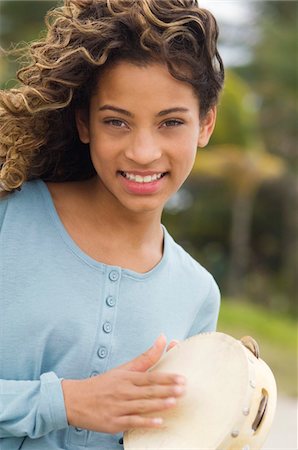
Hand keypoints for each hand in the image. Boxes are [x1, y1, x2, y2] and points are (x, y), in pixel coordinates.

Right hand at [62, 335, 185, 433]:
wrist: (75, 400)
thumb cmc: (103, 384)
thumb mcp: (122, 369)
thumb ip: (145, 358)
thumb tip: (163, 338)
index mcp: (127, 378)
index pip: (150, 377)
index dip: (166, 378)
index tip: (181, 378)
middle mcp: (123, 392)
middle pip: (148, 391)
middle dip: (166, 390)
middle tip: (183, 389)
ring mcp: (119, 407)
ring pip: (142, 406)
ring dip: (158, 404)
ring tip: (174, 403)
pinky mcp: (114, 422)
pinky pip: (132, 422)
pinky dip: (145, 422)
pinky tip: (158, 422)